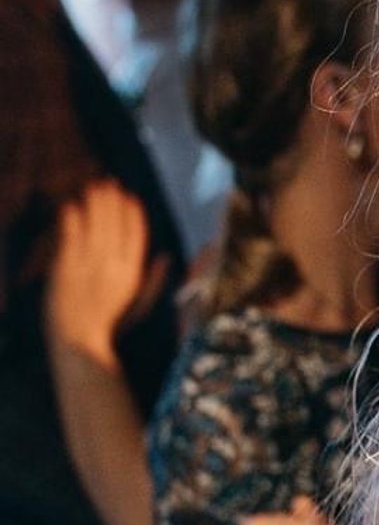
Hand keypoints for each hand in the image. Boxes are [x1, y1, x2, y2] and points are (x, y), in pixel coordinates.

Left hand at [43, 180, 158, 360]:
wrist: (79, 341)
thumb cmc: (111, 327)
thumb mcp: (141, 305)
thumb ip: (155, 280)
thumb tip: (166, 257)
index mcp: (133, 273)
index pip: (136, 234)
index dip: (133, 212)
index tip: (130, 196)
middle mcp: (113, 265)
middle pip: (115, 223)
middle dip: (113, 200)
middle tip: (109, 183)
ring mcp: (88, 264)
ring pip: (94, 224)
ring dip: (94, 203)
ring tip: (93, 187)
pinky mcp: (65, 267)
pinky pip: (70, 235)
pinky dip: (71, 218)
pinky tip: (72, 205)